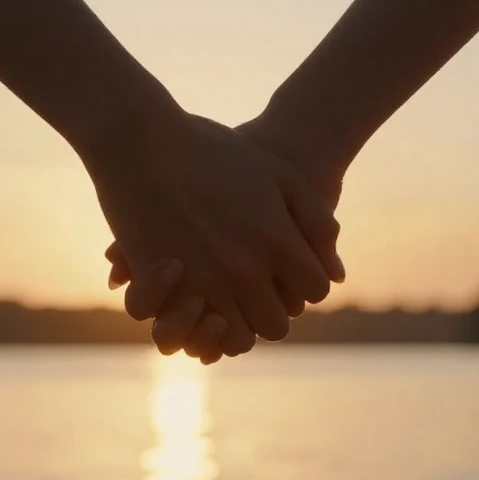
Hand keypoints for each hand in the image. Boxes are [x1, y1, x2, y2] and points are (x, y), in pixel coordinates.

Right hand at [84, 112, 339, 357]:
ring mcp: (202, 283)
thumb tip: (336, 276)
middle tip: (262, 290)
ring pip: (237, 338)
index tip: (293, 270)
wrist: (142, 141)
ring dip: (238, 324)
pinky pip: (191, 331)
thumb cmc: (215, 151)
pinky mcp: (162, 290)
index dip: (308, 281)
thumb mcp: (280, 174)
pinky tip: (199, 299)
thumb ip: (317, 221)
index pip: (314, 290)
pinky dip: (198, 325)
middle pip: (276, 324)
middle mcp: (243, 270)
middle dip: (274, 309)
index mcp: (277, 241)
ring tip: (233, 302)